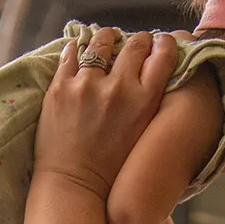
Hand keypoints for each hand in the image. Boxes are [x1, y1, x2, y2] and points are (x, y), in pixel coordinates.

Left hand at [33, 28, 177, 200]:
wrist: (75, 185)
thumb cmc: (113, 167)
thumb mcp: (143, 134)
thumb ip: (149, 102)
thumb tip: (153, 73)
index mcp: (144, 101)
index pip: (163, 55)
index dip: (163, 43)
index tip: (160, 42)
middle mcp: (119, 88)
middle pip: (135, 44)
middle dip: (138, 40)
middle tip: (135, 43)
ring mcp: (87, 85)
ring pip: (101, 41)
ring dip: (107, 38)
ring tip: (107, 40)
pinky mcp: (61, 87)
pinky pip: (71, 53)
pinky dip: (77, 49)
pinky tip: (80, 51)